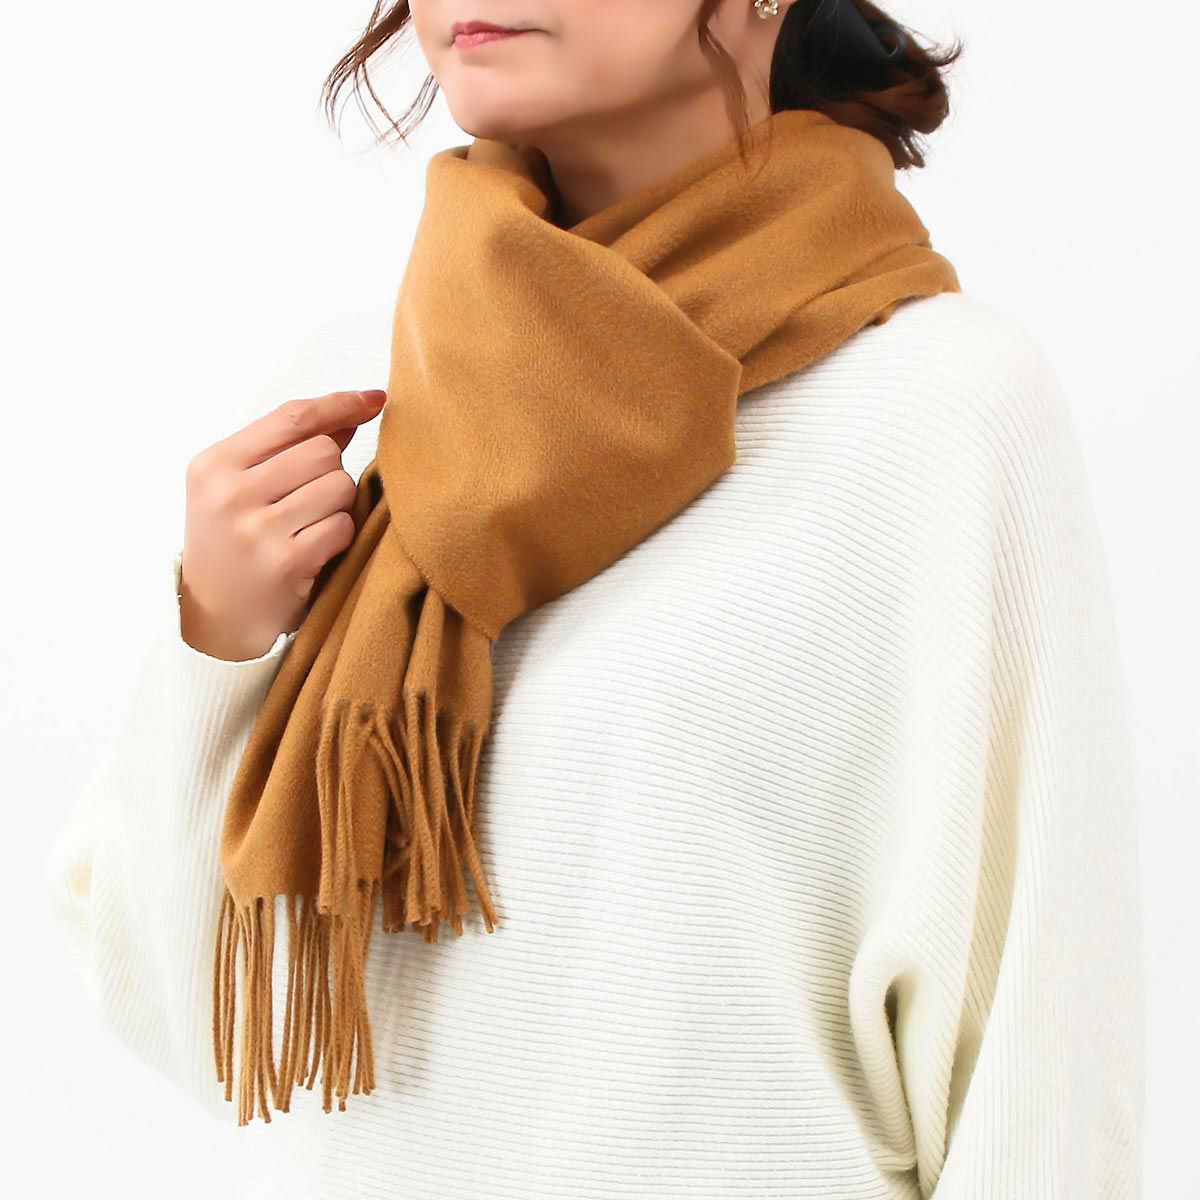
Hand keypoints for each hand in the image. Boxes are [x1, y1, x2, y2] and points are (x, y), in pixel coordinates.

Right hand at [179, 388, 386, 660]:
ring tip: (311, 524)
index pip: (291, 416)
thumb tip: (353, 410)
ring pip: (338, 486)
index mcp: (214, 464)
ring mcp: (256, 529)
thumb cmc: (235, 542)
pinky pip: (342, 526)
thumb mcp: (241, 487)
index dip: (339, 403)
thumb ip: (292, 447)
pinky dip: (340, 535)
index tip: (374, 399)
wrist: (214, 619)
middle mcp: (230, 493)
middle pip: (322, 451)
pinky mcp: (285, 563)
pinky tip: (316, 548)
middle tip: (313, 497)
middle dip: (333, 470)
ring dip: (339, 504)